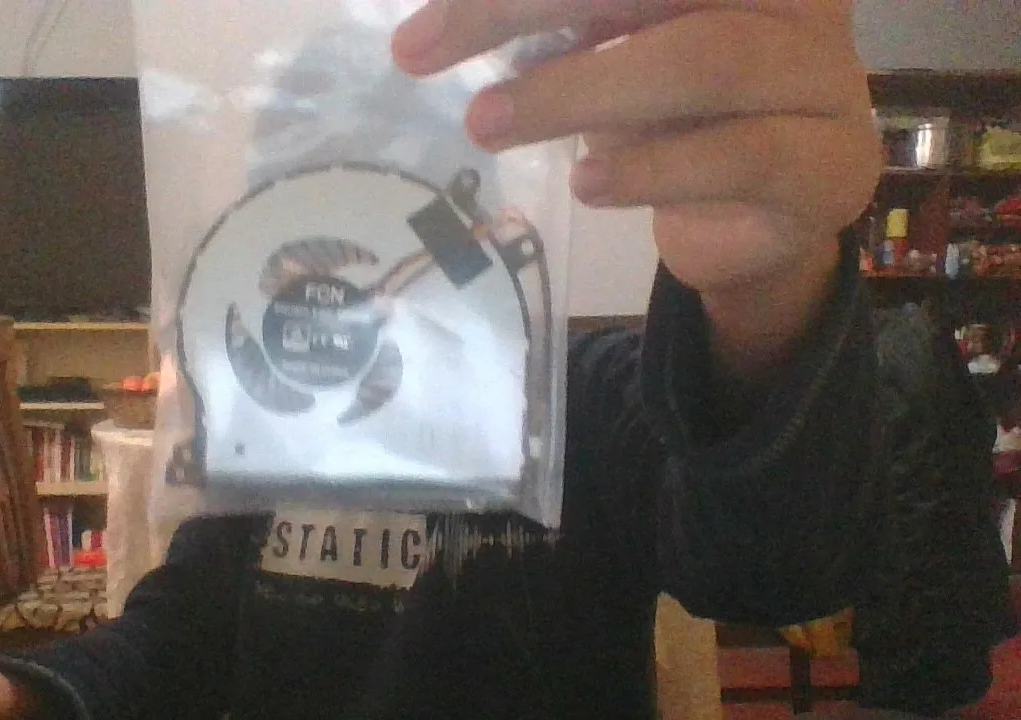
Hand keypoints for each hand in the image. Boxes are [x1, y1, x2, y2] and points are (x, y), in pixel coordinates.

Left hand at [392, 0, 881, 296]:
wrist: (763, 228)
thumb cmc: (679, 123)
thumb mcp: (616, 51)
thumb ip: (563, 21)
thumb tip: (438, 18)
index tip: (425, 14)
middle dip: (523, 5)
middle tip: (419, 50)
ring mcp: (825, 79)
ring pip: (705, 59)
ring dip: (577, 91)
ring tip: (487, 123)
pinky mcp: (828, 168)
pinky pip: (740, 156)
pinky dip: (651, 168)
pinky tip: (587, 183)